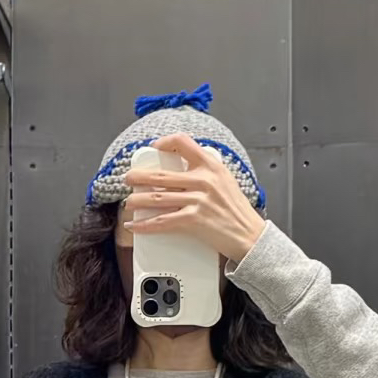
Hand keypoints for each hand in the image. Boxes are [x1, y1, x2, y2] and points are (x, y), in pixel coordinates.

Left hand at [122, 132, 264, 267]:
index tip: (155, 148)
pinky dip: (145, 225)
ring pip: (157, 197)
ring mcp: (198, 200)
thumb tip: (183, 171)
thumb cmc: (237, 211)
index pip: (183, 142)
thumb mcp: (225, 180)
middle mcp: (203, 179)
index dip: (165, 143)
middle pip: (162, 174)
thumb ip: (206, 172)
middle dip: (139, 177)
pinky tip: (135, 225)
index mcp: (211, 165)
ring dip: (137, 201)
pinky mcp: (193, 220)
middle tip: (129, 179)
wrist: (249, 235)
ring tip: (128, 203)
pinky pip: (162, 221)